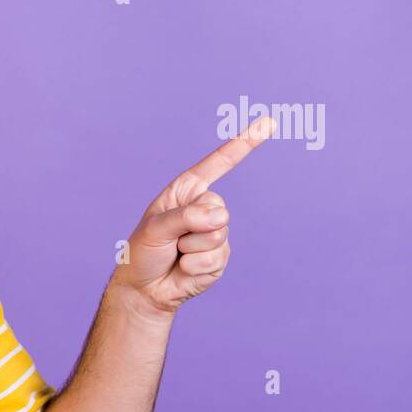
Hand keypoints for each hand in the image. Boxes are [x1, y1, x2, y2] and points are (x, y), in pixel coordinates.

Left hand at [111, 116, 273, 318]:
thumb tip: (220, 218)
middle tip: (171, 242)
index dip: (244, 144)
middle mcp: (204, 207)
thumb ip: (185, 218)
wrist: (144, 289)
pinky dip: (195, 268)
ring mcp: (216, 232)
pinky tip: (184, 270)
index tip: (269, 123)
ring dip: (191, 251)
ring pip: (218, 236)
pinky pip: (216, 259)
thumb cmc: (143, 252)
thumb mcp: (155, 228)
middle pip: (217, 210)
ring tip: (176, 255)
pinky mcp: (221, 257)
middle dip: (190, 229)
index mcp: (187, 190)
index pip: (219, 163)